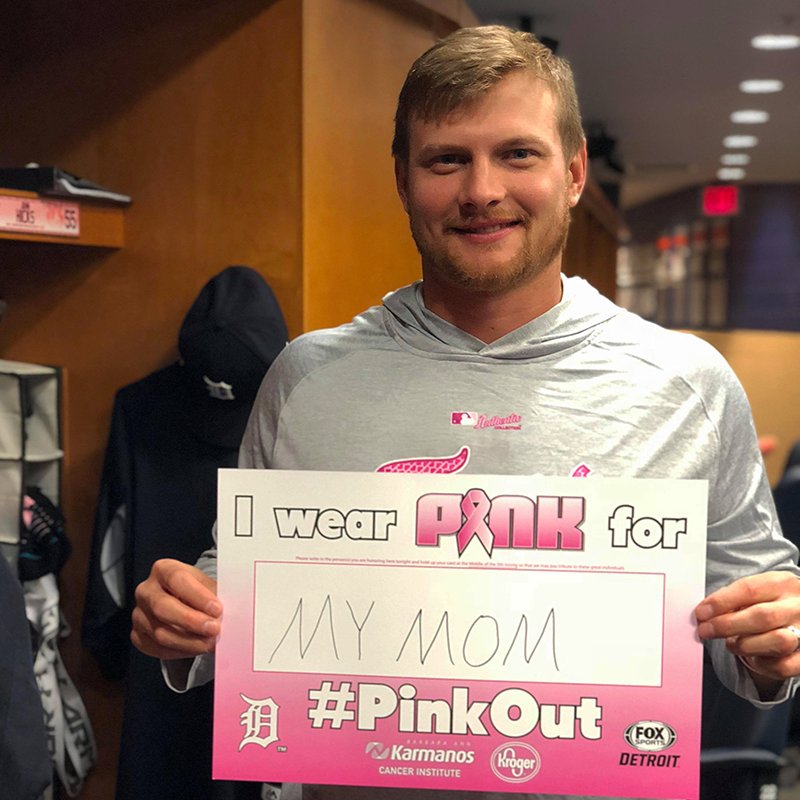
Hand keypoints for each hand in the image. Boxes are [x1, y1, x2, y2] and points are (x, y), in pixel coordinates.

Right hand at [131, 558, 220, 659]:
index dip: (197, 596)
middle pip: (163, 607)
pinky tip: (196, 648)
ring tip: (210, 643)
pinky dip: (179, 651)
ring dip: (189, 641)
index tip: (217, 609)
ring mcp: (139, 614)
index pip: (177, 579)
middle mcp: (146, 590)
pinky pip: (156, 648)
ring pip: (160, 632)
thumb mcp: (206, 585)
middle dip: (191, 621)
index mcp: (163, 570)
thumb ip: (215, 595)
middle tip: (214, 630)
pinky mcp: (138, 635)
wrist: (184, 602)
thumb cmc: (197, 591)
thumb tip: (229, 612)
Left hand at [696, 571, 799, 688]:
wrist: (798, 618)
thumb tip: (704, 614)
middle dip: (727, 625)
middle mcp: (798, 606)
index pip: (749, 589)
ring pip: (777, 641)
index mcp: (783, 583)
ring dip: (745, 645)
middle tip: (705, 631)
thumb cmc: (768, 603)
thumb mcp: (757, 592)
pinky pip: (784, 666)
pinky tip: (753, 657)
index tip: (701, 612)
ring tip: (731, 644)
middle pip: (762, 616)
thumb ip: (733, 599)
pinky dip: (763, 665)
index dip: (721, 602)